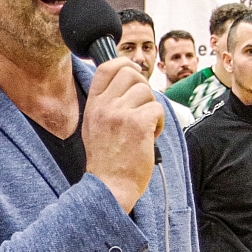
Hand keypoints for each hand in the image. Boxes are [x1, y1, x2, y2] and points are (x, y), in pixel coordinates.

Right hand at [82, 57, 163, 212]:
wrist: (109, 187)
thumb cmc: (106, 161)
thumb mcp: (94, 127)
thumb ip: (106, 104)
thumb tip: (127, 83)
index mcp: (93, 105)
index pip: (107, 68)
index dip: (125, 63)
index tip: (134, 72)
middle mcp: (105, 106)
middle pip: (131, 73)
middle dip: (143, 87)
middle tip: (143, 107)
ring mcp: (121, 114)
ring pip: (147, 92)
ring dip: (151, 109)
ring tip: (144, 128)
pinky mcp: (138, 125)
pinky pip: (157, 109)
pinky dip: (159, 123)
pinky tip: (150, 136)